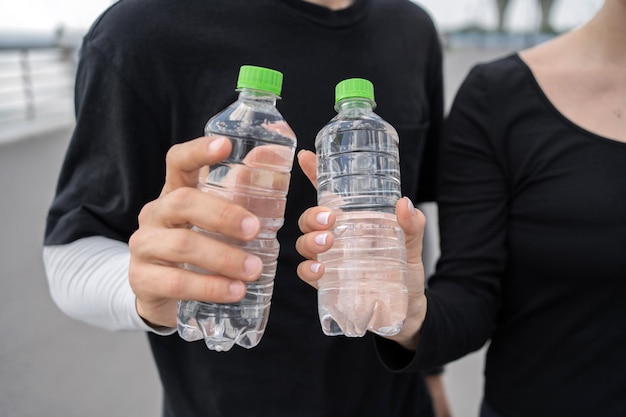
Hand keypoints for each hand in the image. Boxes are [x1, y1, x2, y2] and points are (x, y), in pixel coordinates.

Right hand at [128, 136, 263, 327]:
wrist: (161, 290)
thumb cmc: (197, 243)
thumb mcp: (215, 218)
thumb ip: (241, 190)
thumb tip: (270, 155)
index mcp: (174, 192)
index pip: (178, 161)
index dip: (199, 151)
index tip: (226, 145)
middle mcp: (155, 213)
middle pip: (183, 202)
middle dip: (223, 215)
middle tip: (255, 230)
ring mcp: (144, 245)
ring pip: (181, 245)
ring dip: (223, 258)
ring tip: (253, 270)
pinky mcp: (142, 279)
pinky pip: (175, 282)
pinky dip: (209, 287)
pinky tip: (234, 292)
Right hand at [294, 150, 427, 349]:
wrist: (408, 309)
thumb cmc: (405, 270)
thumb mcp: (412, 243)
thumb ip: (411, 225)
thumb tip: (404, 204)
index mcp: (352, 219)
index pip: (328, 192)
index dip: (314, 174)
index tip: (307, 156)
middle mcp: (336, 236)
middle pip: (310, 218)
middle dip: (312, 214)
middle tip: (330, 219)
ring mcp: (329, 259)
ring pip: (304, 242)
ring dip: (310, 239)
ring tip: (329, 243)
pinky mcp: (326, 284)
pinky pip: (307, 272)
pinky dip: (309, 269)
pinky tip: (321, 269)